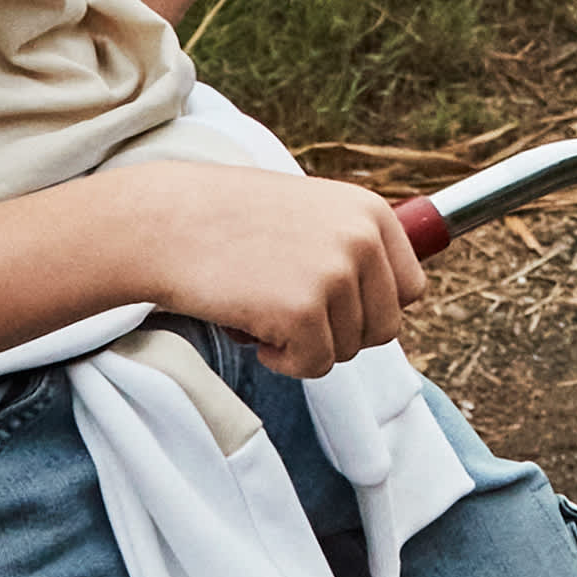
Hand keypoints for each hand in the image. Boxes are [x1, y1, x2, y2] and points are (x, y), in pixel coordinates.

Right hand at [130, 163, 424, 380]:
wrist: (166, 220)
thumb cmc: (228, 217)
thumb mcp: (307, 211)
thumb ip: (350, 243)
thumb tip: (400, 295)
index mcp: (369, 211)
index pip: (410, 288)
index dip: (369, 305)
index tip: (331, 301)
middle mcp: (362, 239)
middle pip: (385, 327)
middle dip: (339, 330)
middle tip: (288, 304)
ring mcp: (335, 275)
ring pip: (348, 350)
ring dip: (305, 342)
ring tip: (262, 302)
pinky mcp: (305, 313)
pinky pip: (314, 366)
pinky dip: (282, 358)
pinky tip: (251, 322)